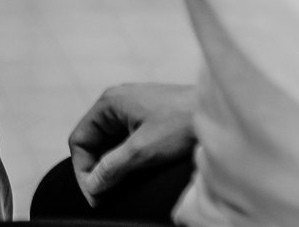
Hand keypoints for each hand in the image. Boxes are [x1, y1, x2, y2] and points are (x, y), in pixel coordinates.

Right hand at [67, 80, 196, 202]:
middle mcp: (117, 101)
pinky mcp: (150, 116)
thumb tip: (92, 185)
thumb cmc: (182, 124)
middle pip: (94, 140)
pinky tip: (136, 172)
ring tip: (121, 187)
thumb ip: (112, 167)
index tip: (94, 195)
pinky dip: (127, 157)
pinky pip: (127, 139)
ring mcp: (134, 107)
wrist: (219, 111)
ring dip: (112, 164)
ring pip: (111, 141)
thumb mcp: (142, 151)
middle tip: (105, 197)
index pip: (80, 139)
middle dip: (97, 169)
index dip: (82, 170)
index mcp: (109, 103)